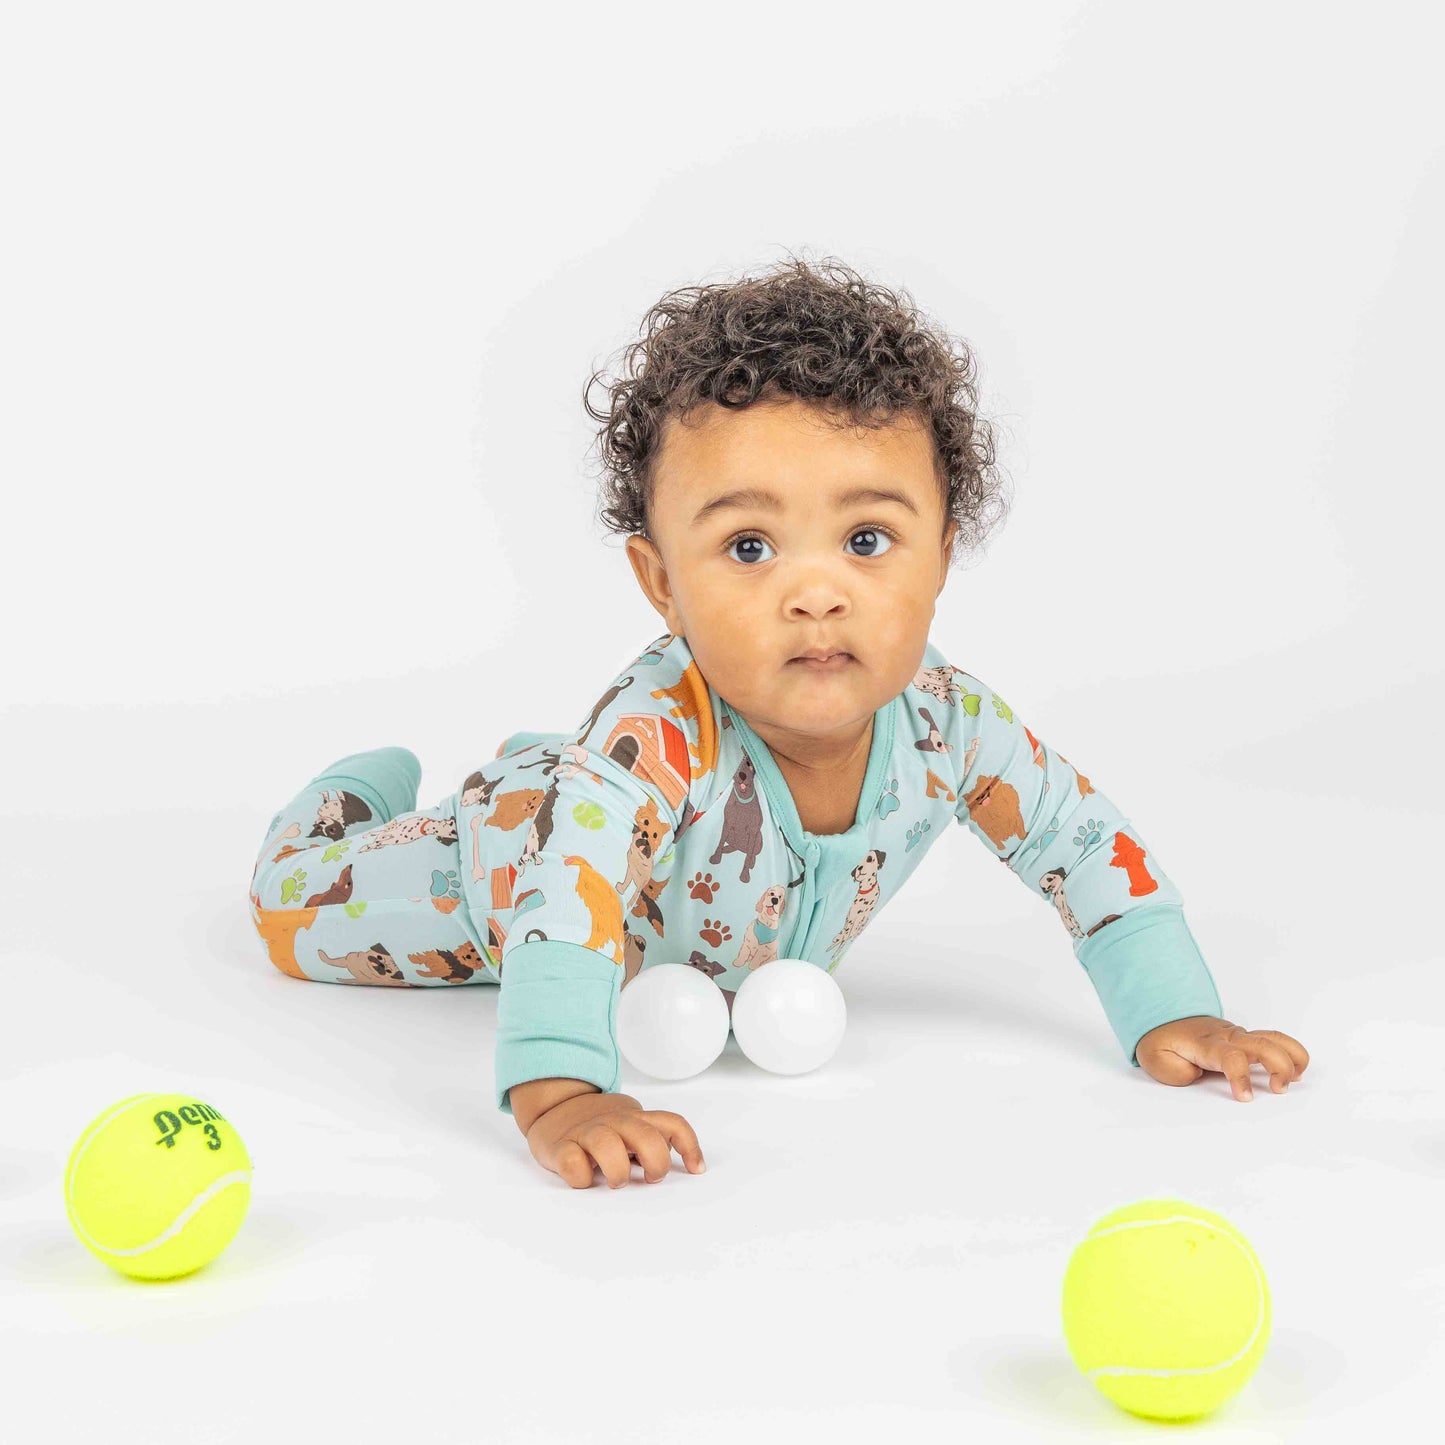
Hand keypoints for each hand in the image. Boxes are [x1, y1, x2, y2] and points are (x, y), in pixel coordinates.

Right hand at [526, 1090, 706, 1188]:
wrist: (553, 1106)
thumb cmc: (599, 1125)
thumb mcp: (629, 1125)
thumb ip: (650, 1138)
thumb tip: (679, 1164)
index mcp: (634, 1118)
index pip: (671, 1124)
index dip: (689, 1146)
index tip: (696, 1170)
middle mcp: (614, 1121)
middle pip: (645, 1136)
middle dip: (655, 1163)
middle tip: (650, 1179)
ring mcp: (586, 1132)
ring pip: (607, 1145)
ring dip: (617, 1171)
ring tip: (616, 1182)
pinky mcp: (559, 1147)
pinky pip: (572, 1162)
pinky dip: (580, 1177)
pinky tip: (584, 1179)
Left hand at [1136, 1015, 1309, 1101]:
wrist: (1164, 1017)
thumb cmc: (1163, 1041)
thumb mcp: (1155, 1058)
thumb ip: (1175, 1070)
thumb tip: (1196, 1074)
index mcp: (1206, 1045)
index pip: (1230, 1057)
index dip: (1241, 1078)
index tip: (1246, 1099)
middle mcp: (1227, 1037)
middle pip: (1262, 1044)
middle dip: (1279, 1066)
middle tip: (1278, 1090)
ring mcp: (1239, 1035)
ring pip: (1274, 1038)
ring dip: (1292, 1058)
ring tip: (1292, 1081)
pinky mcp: (1246, 1037)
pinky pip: (1275, 1039)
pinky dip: (1291, 1053)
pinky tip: (1295, 1071)